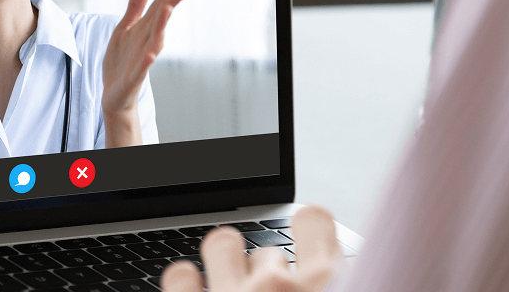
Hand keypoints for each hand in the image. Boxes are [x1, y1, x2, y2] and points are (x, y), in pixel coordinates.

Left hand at [101, 0, 187, 146]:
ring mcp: (142, 59)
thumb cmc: (121, 60)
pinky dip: (147, 62)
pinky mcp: (134, 76)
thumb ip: (136, 4)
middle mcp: (146, 41)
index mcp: (144, 29)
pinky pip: (142, 68)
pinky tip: (150, 54)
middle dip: (171, 5)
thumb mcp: (125, 27)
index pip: (159, 7)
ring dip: (161, 27)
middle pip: (160, 21)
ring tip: (167, 11)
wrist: (113, 93)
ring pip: (154, 41)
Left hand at [162, 206, 340, 291]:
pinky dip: (185, 282)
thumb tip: (321, 279)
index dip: (310, 228)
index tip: (306, 227)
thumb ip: (328, 284)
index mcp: (323, 288)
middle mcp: (278, 288)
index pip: (316, 223)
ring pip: (223, 244)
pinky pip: (180, 274)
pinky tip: (193, 291)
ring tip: (229, 290)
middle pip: (270, 252)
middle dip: (266, 275)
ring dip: (225, 264)